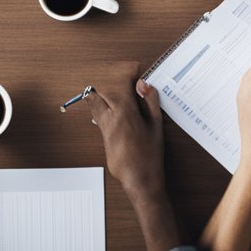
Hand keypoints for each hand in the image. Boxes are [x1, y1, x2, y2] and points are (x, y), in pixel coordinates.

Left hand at [87, 62, 165, 203]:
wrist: (139, 180)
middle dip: (112, 80)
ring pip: (94, 102)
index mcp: (125, 112)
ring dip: (104, 93)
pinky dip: (104, 107)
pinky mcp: (102, 137)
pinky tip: (117, 110)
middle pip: (100, 89)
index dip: (128, 71)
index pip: (120, 82)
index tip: (136, 69)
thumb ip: (150, 102)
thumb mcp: (156, 125)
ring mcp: (103, 128)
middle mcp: (110, 118)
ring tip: (121, 93)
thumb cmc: (150, 155)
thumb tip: (144, 84)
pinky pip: (97, 115)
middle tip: (126, 79)